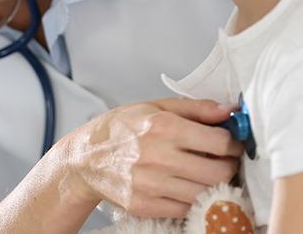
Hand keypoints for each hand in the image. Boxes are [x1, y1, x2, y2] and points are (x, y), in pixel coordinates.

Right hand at [60, 98, 242, 218]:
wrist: (83, 158)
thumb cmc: (120, 129)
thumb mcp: (154, 107)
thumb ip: (195, 108)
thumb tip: (230, 111)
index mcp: (163, 126)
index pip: (220, 142)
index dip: (232, 143)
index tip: (230, 144)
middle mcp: (158, 156)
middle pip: (220, 172)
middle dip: (228, 166)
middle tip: (222, 161)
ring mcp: (151, 184)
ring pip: (206, 193)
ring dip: (212, 185)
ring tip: (204, 174)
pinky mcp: (144, 205)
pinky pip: (186, 209)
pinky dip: (191, 199)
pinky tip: (184, 186)